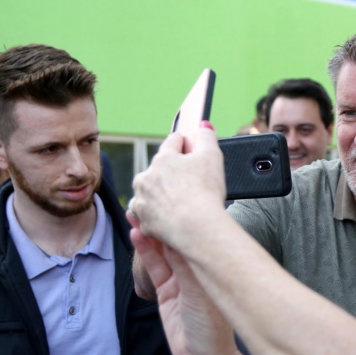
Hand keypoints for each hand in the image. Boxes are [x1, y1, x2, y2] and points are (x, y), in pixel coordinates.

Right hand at [128, 212, 237, 354]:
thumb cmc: (213, 328)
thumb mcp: (199, 293)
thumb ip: (186, 267)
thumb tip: (179, 236)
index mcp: (211, 267)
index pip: (194, 236)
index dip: (180, 219)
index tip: (167, 203)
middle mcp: (197, 270)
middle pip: (176, 240)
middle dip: (162, 222)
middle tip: (147, 204)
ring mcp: (181, 281)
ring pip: (163, 251)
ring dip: (150, 234)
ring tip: (137, 216)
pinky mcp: (168, 292)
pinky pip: (155, 268)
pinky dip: (146, 253)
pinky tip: (138, 237)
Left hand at [130, 123, 226, 248]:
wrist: (196, 228)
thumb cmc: (205, 192)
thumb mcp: (213, 156)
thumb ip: (206, 137)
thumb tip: (202, 126)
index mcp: (162, 159)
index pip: (173, 142)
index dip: (187, 146)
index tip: (194, 153)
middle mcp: (146, 177)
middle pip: (159, 168)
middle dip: (173, 173)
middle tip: (193, 184)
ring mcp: (143, 201)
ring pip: (152, 192)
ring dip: (163, 194)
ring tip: (183, 203)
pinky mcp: (144, 222)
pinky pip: (151, 214)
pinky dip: (161, 215)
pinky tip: (176, 217)